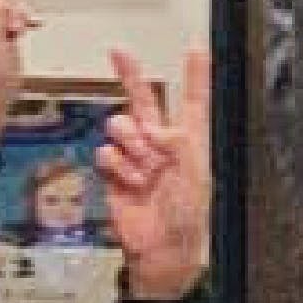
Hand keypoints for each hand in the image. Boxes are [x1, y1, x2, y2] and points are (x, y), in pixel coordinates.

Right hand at [98, 43, 216, 302]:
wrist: (161, 251)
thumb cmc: (187, 220)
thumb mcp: (196, 176)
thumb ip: (180, 144)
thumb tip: (158, 127)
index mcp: (189, 142)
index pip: (193, 101)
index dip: (194, 76)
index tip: (195, 51)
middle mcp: (161, 145)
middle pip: (145, 101)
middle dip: (131, 76)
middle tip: (119, 55)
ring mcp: (136, 158)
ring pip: (121, 127)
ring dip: (129, 143)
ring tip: (143, 168)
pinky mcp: (115, 173)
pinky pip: (106, 152)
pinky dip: (117, 165)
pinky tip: (130, 181)